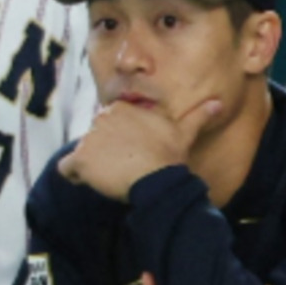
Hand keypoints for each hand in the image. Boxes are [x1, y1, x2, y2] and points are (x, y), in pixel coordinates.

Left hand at [60, 98, 222, 202]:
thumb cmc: (170, 155)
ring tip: (115, 176)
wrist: (158, 180)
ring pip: (84, 153)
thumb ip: (198, 116)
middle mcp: (101, 118)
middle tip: (126, 166)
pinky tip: (90, 181)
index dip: (121, 140)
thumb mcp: (185, 133)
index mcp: (122, 108)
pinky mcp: (80, 160)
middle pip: (96, 137)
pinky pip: (66, 168)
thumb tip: (219, 103)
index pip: (111, 124)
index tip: (135, 153)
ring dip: (95, 164)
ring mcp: (88, 139)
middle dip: (106, 150)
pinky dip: (74, 175)